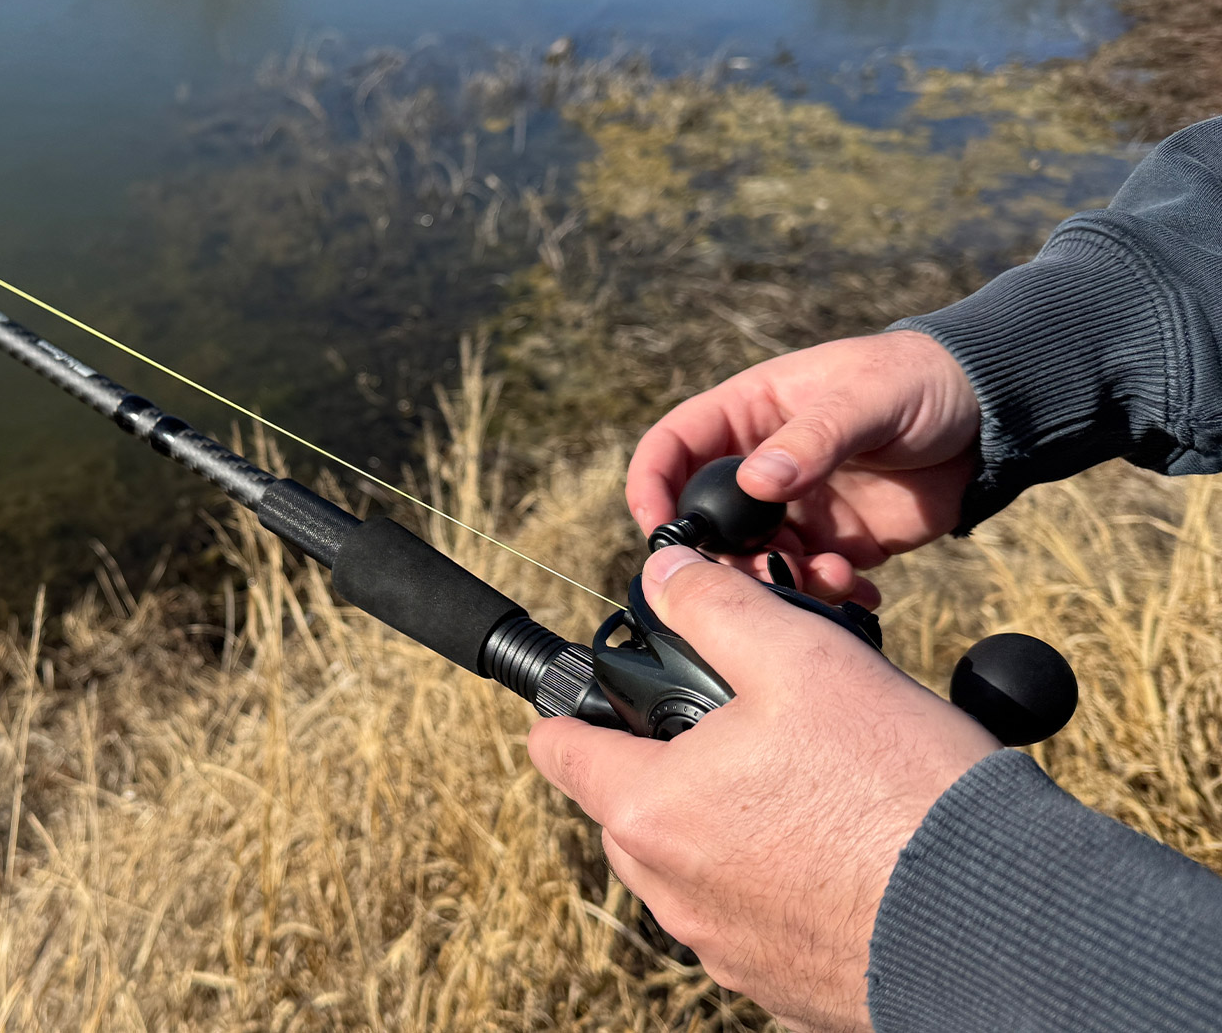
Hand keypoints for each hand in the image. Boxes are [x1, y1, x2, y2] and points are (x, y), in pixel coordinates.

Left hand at [529, 547, 998, 1031]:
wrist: (1004, 922)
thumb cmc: (898, 786)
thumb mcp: (801, 658)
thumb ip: (714, 607)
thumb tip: (666, 574)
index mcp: (650, 812)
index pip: (558, 751)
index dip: (575, 707)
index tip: (607, 690)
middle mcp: (671, 893)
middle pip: (626, 808)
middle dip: (666, 762)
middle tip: (744, 727)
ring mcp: (725, 951)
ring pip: (691, 866)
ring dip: (724, 824)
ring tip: (810, 785)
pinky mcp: (783, 989)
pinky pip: (753, 920)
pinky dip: (778, 883)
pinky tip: (843, 851)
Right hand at [627, 330, 979, 605]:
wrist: (992, 417)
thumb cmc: (920, 380)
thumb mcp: (866, 398)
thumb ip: (813, 439)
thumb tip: (756, 482)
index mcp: (749, 413)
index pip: (673, 447)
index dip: (651, 485)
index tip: (659, 530)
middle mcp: (760, 465)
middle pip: (705, 519)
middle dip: (720, 556)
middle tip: (759, 572)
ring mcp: (796, 508)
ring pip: (752, 560)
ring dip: (776, 581)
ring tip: (829, 578)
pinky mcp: (836, 543)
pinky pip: (807, 582)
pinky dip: (823, 598)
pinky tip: (858, 591)